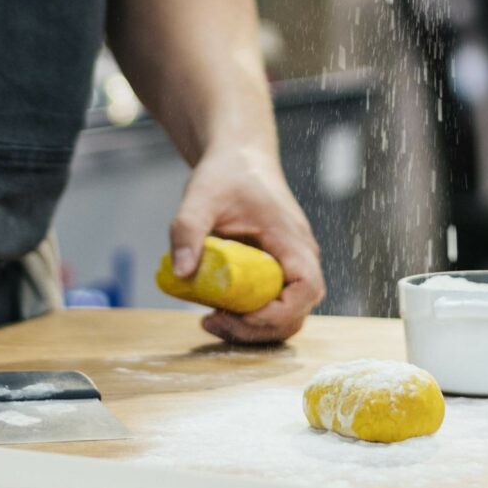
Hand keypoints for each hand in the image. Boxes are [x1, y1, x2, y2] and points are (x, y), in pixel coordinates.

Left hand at [168, 146, 324, 343]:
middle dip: (257, 329)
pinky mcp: (276, 271)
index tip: (239, 314)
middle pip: (296, 313)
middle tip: (213, 321)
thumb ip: (187, 230)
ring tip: (211, 320)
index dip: (278, 313)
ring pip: (285, 316)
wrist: (239, 158)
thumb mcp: (200, 196)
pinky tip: (216, 310)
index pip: (306, 289)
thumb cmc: (226, 173)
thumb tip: (181, 272)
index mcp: (291, 239)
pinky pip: (272, 305)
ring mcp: (290, 266)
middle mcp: (299, 257)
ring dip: (251, 329)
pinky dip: (248, 317)